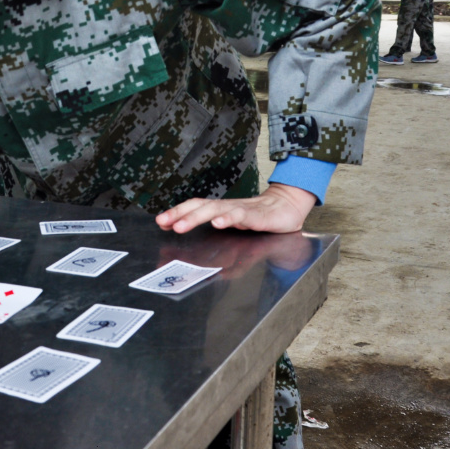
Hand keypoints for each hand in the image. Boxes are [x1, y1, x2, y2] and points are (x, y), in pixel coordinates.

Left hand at [155, 183, 316, 234]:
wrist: (288, 206)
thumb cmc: (259, 217)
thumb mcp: (234, 226)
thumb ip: (217, 231)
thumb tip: (196, 242)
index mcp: (221, 210)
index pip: (195, 207)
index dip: (177, 213)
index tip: (161, 222)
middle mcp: (228, 207)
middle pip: (201, 207)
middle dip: (181, 214)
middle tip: (165, 223)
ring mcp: (242, 210)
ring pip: (216, 209)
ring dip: (197, 217)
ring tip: (181, 225)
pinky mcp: (258, 216)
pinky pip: (242, 216)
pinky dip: (229, 219)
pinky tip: (219, 223)